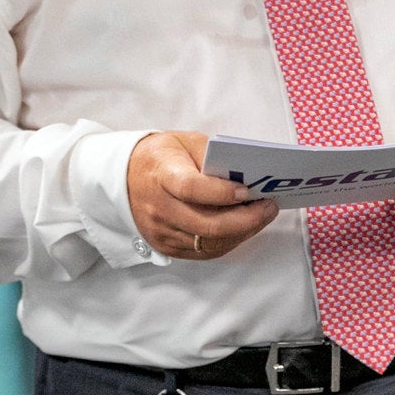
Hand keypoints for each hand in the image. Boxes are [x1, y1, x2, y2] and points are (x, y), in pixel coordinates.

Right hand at [127, 131, 277, 258]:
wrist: (125, 176)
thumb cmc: (162, 156)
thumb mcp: (186, 142)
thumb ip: (214, 156)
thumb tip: (247, 175)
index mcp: (163, 175)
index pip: (192, 189)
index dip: (222, 193)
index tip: (247, 190)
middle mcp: (160, 208)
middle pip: (206, 225)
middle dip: (245, 220)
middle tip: (269, 207)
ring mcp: (161, 231)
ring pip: (209, 243)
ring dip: (242, 232)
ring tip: (262, 216)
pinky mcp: (166, 246)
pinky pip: (203, 252)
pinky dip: (229, 242)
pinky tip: (244, 228)